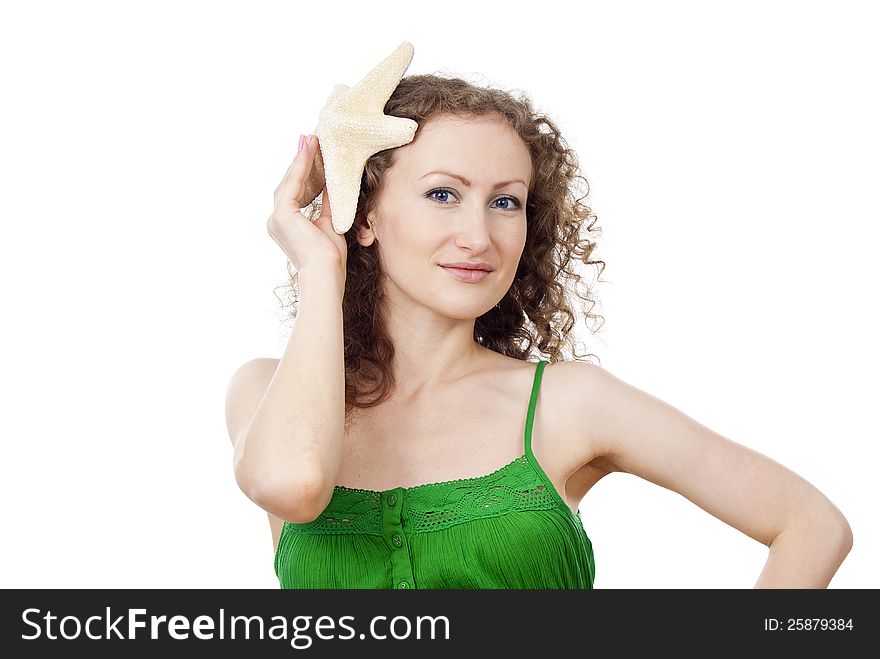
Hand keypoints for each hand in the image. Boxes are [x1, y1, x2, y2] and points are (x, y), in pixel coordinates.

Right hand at [267, 135, 347, 280]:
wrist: (326, 273)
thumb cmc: (330, 257)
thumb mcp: (330, 223)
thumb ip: (326, 203)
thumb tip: (330, 184)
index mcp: (286, 225)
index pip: (294, 192)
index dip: (302, 172)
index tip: (310, 152)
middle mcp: (275, 221)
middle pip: (288, 183)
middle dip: (299, 161)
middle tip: (308, 139)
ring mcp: (276, 218)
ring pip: (289, 181)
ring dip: (300, 159)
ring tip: (310, 140)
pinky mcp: (283, 215)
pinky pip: (293, 185)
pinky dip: (302, 167)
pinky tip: (310, 152)